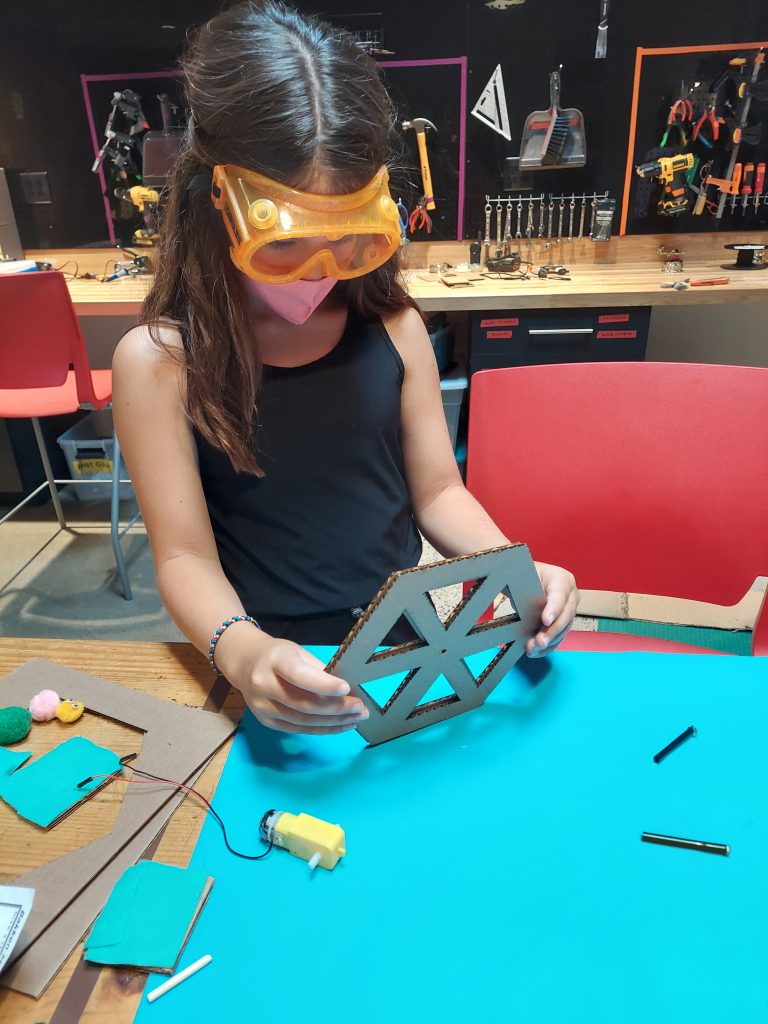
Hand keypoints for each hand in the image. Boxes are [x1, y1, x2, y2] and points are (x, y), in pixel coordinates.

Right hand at [233, 637, 367, 733]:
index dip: (324, 684)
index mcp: (274, 661)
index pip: (299, 675)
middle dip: (337, 708)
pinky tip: (341, 725)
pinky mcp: (266, 722)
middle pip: (304, 703)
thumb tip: (349, 691)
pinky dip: (323, 729)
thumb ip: (319, 670)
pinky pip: (298, 729)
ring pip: (303, 720)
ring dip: (334, 722)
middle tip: (361, 708)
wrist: (245, 663)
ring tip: (356, 718)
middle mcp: (264, 685)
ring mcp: (262, 707)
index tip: (347, 688)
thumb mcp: (297, 652)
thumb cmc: (277, 655)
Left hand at [526, 562, 579, 657]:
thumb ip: (520, 584)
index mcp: (561, 579)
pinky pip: (559, 637)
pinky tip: (535, 651)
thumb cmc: (526, 574)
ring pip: (563, 629)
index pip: (559, 595)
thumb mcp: (524, 575)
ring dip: (548, 642)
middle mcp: (570, 595)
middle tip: (539, 641)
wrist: (530, 578)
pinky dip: (547, 646)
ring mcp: (569, 610)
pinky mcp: (564, 623)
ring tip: (532, 649)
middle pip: (565, 615)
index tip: (545, 621)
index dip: (553, 609)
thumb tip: (506, 598)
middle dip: (551, 631)